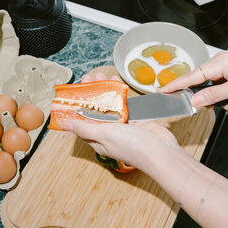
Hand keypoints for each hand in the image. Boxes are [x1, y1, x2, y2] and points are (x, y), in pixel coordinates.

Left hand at [61, 72, 183, 170]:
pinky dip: (118, 93)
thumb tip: (65, 125)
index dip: (76, 107)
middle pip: (94, 111)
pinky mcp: (135, 119)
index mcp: (97, 140)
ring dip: (103, 90)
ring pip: (109, 105)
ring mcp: (122, 126)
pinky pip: (123, 104)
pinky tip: (116, 82)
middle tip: (88, 78)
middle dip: (89, 94)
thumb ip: (85, 128)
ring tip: (100, 75)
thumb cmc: (133, 147)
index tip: (73, 92)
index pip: (81, 122)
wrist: (161, 152)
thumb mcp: (105, 135)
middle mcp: (108, 133)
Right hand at [158, 46, 227, 110]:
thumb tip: (195, 100)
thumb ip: (214, 96)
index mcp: (216, 65)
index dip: (174, 86)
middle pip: (205, 89)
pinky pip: (227, 87)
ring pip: (218, 91)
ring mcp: (226, 68)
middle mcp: (218, 64)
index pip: (188, 78)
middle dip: (218, 101)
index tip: (160, 91)